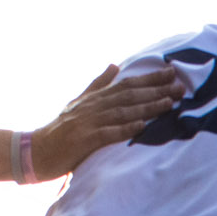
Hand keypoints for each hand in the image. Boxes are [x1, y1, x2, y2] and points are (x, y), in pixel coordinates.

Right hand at [28, 63, 188, 179]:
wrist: (36, 151)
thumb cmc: (60, 129)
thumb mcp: (78, 102)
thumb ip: (97, 84)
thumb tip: (114, 65)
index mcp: (94, 97)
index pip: (126, 84)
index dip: (150, 78)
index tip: (172, 72)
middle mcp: (93, 106)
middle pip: (129, 95)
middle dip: (156, 90)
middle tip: (180, 87)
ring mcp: (88, 122)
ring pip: (122, 111)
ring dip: (147, 107)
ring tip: (169, 103)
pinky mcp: (84, 140)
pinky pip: (108, 133)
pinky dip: (125, 128)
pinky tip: (142, 125)